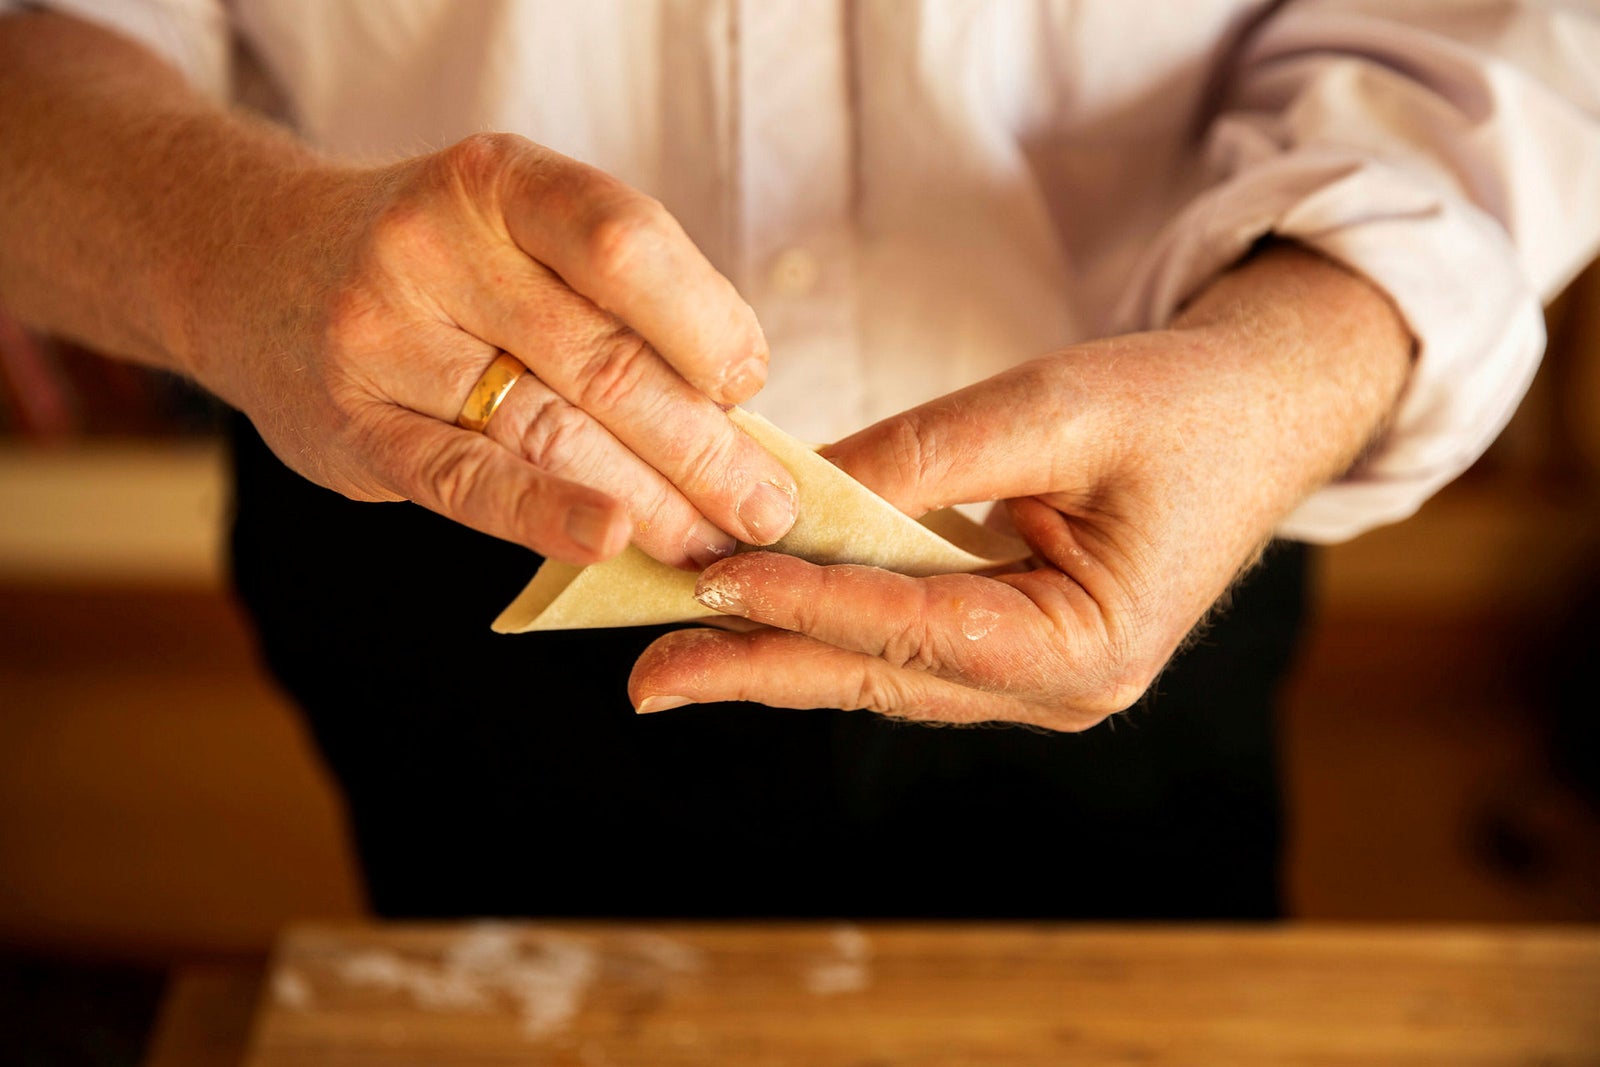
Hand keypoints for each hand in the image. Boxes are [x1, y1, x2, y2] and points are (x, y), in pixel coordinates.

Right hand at [1, 14, 797, 565]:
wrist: (257, 267)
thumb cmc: (436, 261)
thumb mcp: (514, 233)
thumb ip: (609, 300)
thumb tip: (736, 413)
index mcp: (497, 183)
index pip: (625, 245)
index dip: (706, 323)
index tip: (751, 386)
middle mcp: (434, 248)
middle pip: (600, 360)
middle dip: (703, 446)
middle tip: (769, 506)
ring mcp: (385, 338)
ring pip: (548, 430)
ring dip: (651, 499)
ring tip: (715, 540)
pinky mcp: (355, 426)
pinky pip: (467, 480)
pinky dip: (547, 514)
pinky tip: (612, 542)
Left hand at [629, 244, 1411, 728]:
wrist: (1264, 409)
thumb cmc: (1183, 403)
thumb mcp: (1057, 407)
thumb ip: (927, 458)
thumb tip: (795, 494)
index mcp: (1091, 647)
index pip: (919, 632)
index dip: (808, 604)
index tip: (709, 581)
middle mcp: (1061, 688)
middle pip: (884, 677)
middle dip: (762, 669)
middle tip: (648, 677)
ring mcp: (1040, 680)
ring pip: (886, 671)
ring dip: (783, 652)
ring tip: (676, 652)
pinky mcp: (1018, 648)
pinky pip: (908, 646)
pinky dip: (832, 625)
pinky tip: (760, 615)